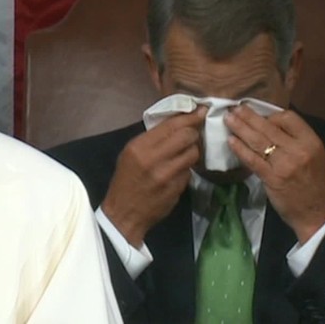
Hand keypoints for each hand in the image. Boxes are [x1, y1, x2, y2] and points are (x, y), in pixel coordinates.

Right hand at [102, 107, 205, 247]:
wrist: (124, 213)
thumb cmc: (126, 179)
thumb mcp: (130, 154)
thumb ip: (152, 138)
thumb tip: (177, 123)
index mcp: (139, 147)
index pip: (171, 125)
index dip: (190, 117)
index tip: (200, 111)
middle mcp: (154, 159)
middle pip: (187, 136)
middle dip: (194, 132)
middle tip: (194, 132)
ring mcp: (168, 175)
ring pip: (193, 153)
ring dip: (193, 150)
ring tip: (185, 152)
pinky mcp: (177, 188)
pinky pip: (190, 171)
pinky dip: (187, 168)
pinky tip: (179, 170)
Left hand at [225, 106, 324, 243]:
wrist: (315, 212)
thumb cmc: (311, 182)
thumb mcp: (312, 155)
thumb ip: (293, 140)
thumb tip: (267, 124)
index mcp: (311, 141)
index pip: (289, 118)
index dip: (271, 115)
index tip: (259, 116)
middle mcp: (298, 150)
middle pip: (269, 127)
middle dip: (249, 116)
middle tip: (233, 108)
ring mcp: (284, 164)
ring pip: (258, 140)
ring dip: (240, 128)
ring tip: (228, 119)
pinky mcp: (272, 177)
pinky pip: (253, 159)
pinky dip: (240, 149)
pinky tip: (230, 141)